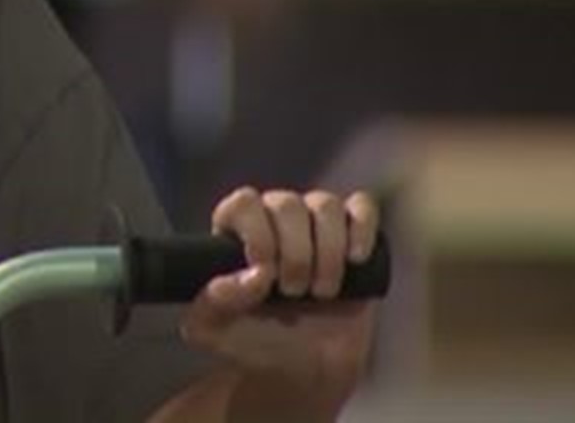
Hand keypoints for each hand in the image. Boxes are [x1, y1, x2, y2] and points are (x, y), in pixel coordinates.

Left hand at [180, 187, 380, 401]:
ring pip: (325, 205)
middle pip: (287, 204)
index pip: (244, 203)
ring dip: (328, 249)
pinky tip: (356, 260)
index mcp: (235, 232)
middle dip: (295, 254)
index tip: (265, 275)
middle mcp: (274, 220)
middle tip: (293, 292)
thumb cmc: (251, 342)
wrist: (301, 371)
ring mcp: (315, 227)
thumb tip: (251, 276)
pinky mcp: (353, 239)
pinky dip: (362, 227)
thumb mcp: (213, 331)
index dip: (258, 234)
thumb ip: (214, 303)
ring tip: (323, 291)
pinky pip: (362, 207)